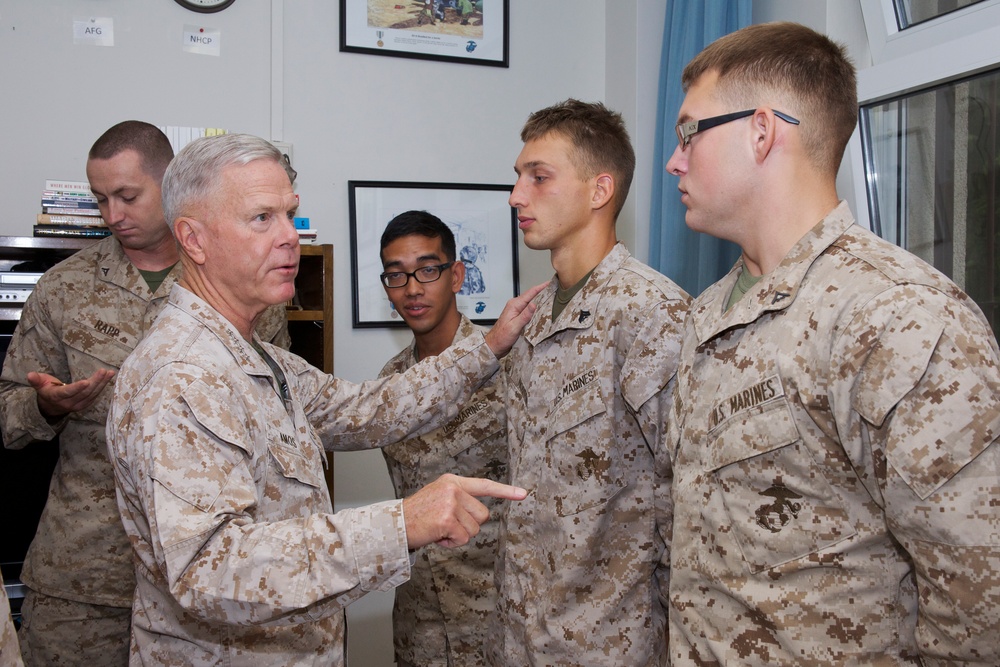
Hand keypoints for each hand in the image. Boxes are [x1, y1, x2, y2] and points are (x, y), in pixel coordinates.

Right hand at [27, 369, 114, 418]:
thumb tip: (30, 375)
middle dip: (95, 382)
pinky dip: (102, 386)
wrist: (51, 406)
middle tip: (103, 371)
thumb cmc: (46, 391)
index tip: (87, 381)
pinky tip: (108, 377)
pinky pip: (95, 395)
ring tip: (109, 373)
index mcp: (56, 397)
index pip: (68, 392)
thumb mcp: (39, 384)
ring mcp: (78, 405)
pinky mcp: (85, 404)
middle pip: (84, 393)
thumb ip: (36, 380)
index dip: (77, 388)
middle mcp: (68, 403)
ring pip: (92, 394)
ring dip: (102, 383)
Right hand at [402, 473, 527, 548]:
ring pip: (474, 529)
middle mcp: (453, 489)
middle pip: (482, 515)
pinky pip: (463, 538)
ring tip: (440, 529)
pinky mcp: (447, 519)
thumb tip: (481, 514)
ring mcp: (450, 503)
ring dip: (459, 535)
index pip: (484, 485)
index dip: (505, 491)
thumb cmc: (418, 516)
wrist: (395, 525)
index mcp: (452, 481)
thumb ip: (460, 500)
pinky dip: (452, 543)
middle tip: (447, 525)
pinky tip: (438, 536)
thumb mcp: (439, 497)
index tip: (523, 494)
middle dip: (468, 525)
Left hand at [483, 281, 546, 357]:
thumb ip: (524, 315)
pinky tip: (543, 309)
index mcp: (514, 305)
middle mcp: (515, 306)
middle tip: (555, 290)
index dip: (541, 287)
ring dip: (540, 300)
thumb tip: (534, 304)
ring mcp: (516, 311)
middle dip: (542, 292)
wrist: (494, 345)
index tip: (550, 283)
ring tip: (552, 297)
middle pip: (531, 296)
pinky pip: (529, 310)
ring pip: (531, 302)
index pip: (530, 293)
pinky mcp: (518, 317)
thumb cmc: (501, 337)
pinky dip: (536, 308)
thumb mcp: (514, 327)